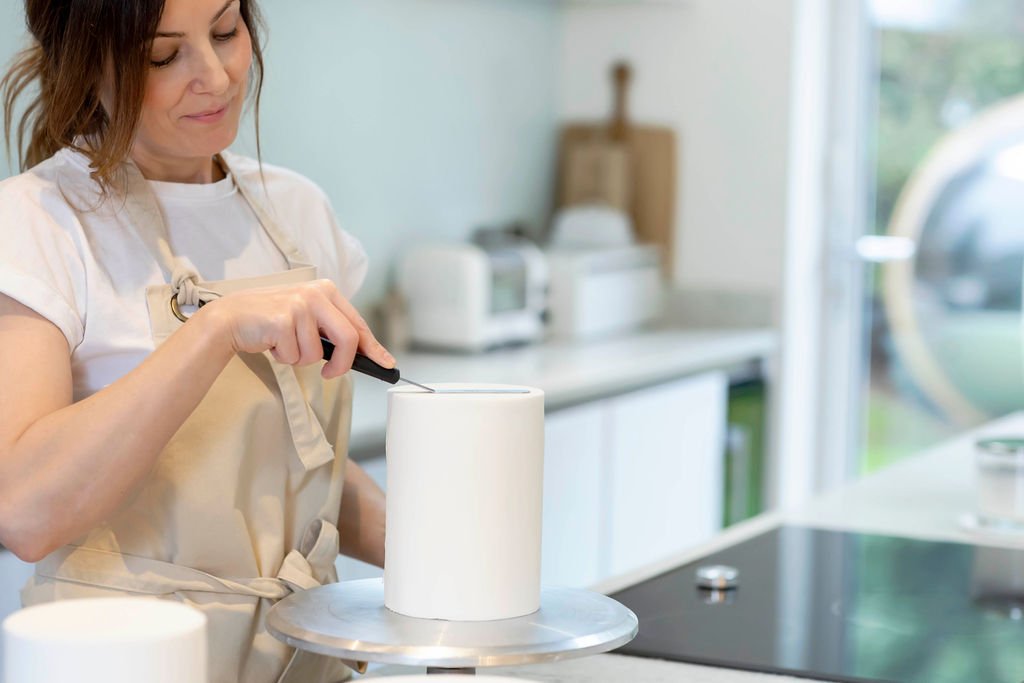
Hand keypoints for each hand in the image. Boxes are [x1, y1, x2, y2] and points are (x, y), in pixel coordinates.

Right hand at [200, 279, 394, 378]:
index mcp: (326, 291)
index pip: (357, 324)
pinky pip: (294, 357)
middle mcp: (315, 294)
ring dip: (299, 358)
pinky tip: (271, 342)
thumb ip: (331, 328)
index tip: (387, 363)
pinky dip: (283, 358)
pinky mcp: (282, 320)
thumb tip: (358, 354)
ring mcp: (299, 306)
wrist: (231, 318)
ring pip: (316, 354)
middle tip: (329, 374)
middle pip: (348, 340)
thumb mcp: (306, 317)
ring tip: (283, 343)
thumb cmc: (270, 320)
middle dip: (341, 364)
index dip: (373, 347)